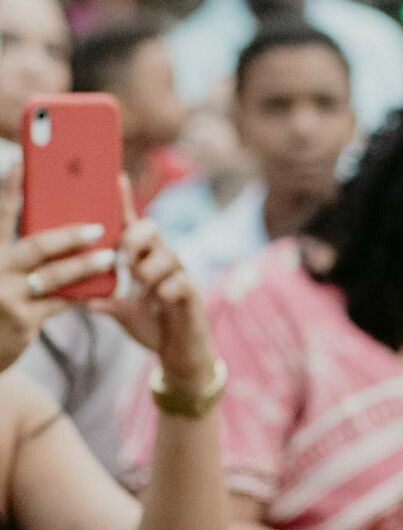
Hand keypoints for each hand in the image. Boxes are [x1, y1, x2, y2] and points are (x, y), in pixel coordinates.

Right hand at [0, 163, 115, 371]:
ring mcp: (6, 297)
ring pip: (55, 275)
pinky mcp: (23, 322)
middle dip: (70, 234)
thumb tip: (71, 225)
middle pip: (35, 245)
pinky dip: (85, 292)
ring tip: (110, 256)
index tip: (21, 163)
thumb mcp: (1, 274)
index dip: (8, 190)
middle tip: (100, 227)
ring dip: (86, 264)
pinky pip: (63, 301)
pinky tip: (105, 285)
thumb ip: (20, 254)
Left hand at [90, 176, 216, 392]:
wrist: (180, 349)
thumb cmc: (153, 323)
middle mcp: (162, 259)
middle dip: (135, 237)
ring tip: (141, 285)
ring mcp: (179, 274)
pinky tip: (159, 301)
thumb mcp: (122, 311)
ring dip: (148, 269)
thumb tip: (83, 298)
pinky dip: (164, 291)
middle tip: (123, 255)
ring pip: (166, 255)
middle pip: (152, 229)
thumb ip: (106, 301)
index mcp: (143, 258)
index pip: (132, 225)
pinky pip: (178, 282)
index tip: (115, 179)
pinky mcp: (191, 292)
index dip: (124, 203)